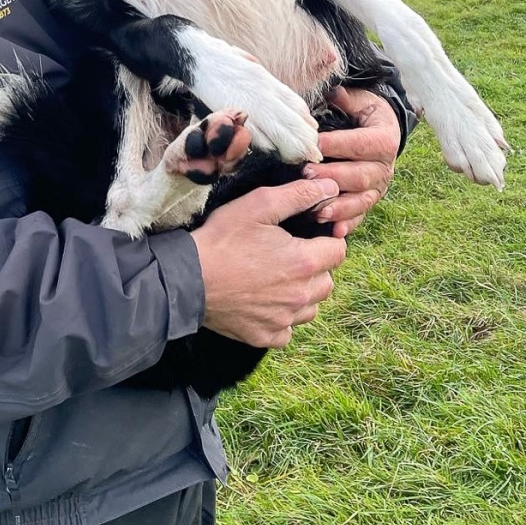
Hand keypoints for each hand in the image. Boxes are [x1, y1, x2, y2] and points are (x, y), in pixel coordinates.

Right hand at [190, 177, 346, 347]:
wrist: (187, 279)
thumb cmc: (222, 239)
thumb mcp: (259, 205)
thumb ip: (299, 195)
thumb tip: (330, 187)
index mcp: (304, 263)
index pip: (338, 250)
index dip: (325, 239)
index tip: (306, 236)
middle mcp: (300, 296)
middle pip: (327, 281)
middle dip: (315, 267)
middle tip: (286, 255)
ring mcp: (283, 320)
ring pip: (310, 307)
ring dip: (301, 293)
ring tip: (274, 277)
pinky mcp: (265, 337)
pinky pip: (287, 330)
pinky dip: (281, 317)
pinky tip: (263, 301)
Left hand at [305, 86, 399, 237]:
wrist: (379, 131)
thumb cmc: (362, 114)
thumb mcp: (360, 100)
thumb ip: (347, 98)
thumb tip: (334, 93)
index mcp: (384, 140)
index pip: (362, 144)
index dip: (338, 144)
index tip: (314, 145)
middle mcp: (384, 167)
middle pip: (360, 176)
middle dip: (333, 177)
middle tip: (307, 176)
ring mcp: (377, 188)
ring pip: (361, 200)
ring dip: (339, 207)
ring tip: (317, 210)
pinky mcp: (368, 201)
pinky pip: (360, 216)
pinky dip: (348, 224)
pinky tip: (335, 231)